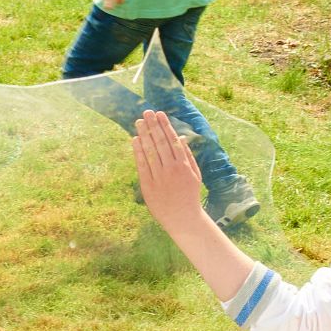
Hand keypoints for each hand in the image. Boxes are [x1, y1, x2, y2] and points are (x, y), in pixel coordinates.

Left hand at [132, 110, 202, 229]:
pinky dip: (138, 151)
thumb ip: (188, 155)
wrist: (182, 218)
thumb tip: (181, 137)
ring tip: (138, 122)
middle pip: (160, 142)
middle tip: (147, 112)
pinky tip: (135, 140)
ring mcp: (159, 177)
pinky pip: (142, 165)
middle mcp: (171, 169)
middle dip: (153, 125)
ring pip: (150, 151)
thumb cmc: (189, 195)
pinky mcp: (148, 185)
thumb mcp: (195, 174)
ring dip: (143, 134)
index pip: (172, 140)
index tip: (159, 114)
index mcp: (184, 165)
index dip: (165, 125)